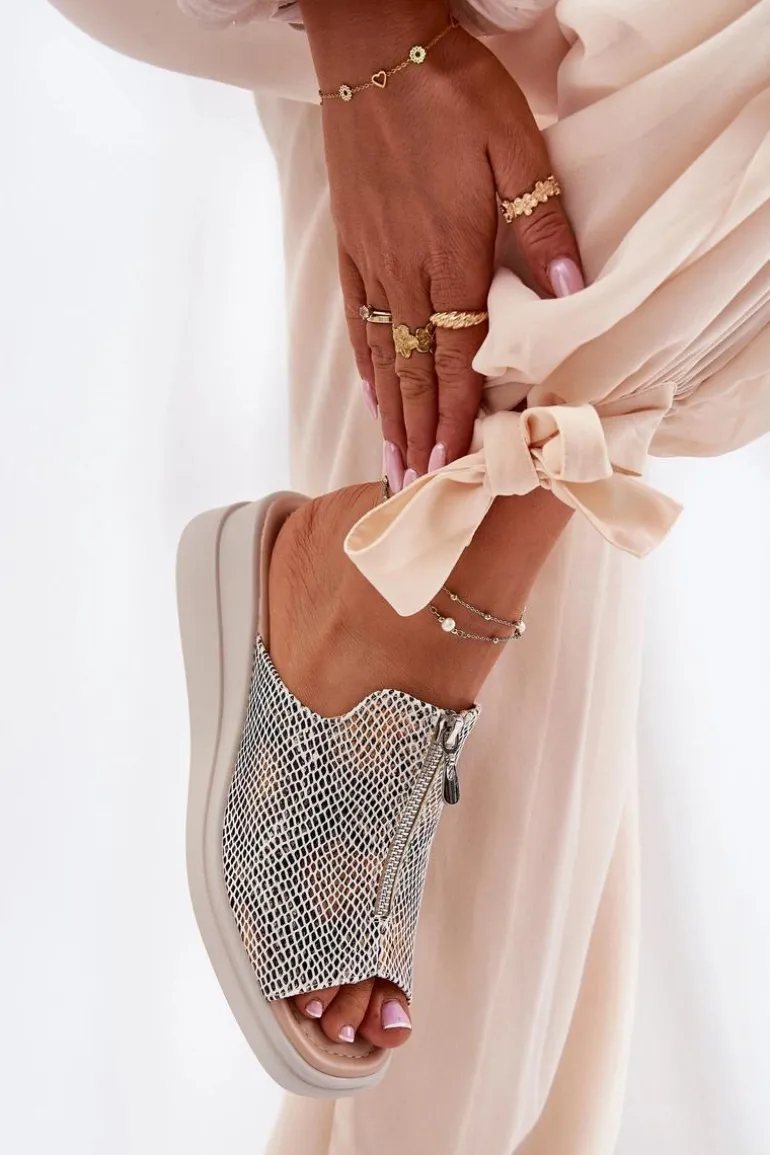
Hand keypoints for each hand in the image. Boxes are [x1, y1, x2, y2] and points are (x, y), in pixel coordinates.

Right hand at [301, 0, 583, 491]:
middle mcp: (404, 270)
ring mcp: (371, 260)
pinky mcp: (351, 243)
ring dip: (387, 413)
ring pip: (381, 354)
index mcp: (450, 254)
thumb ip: (541, 223)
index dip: (452, 417)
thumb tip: (571, 291)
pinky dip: (365, 363)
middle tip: (412, 489)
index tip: (448, 468)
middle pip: (411, 370)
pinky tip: (370, 390)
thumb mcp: (516, 145)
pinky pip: (356, 317)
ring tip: (388, 460)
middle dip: (416, 434)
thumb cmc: (451, 92)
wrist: (372, 44)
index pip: (453, 356)